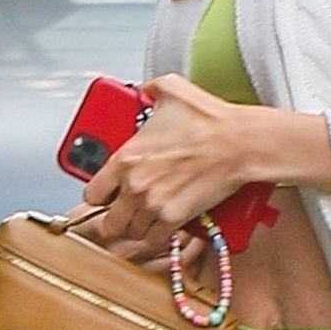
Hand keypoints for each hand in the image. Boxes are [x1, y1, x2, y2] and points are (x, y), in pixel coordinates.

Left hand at [78, 71, 253, 258]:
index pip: (92, 193)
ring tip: (146, 219)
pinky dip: (156, 237)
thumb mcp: (171, 90)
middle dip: (116, 218)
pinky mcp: (175, 218)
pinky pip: (154, 240)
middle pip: (108, 221)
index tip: (107, 196)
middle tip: (125, 214)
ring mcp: (154, 204)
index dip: (100, 196)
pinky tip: (161, 229)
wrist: (239, 143)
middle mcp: (135, 185)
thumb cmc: (210, 120)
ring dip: (137, 228)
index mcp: (126, 157)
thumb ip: (149, 89)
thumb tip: (145, 89)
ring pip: (131, 233)